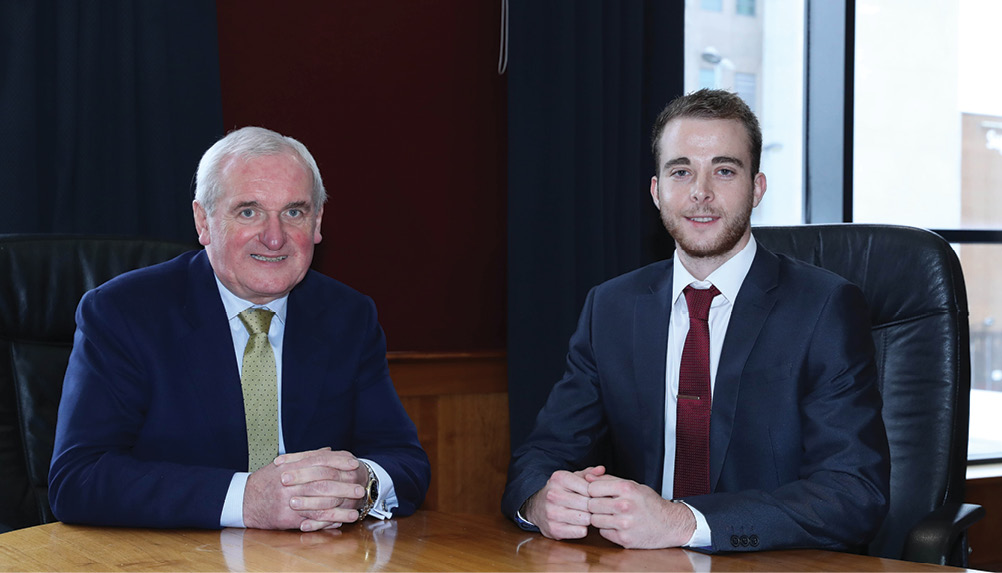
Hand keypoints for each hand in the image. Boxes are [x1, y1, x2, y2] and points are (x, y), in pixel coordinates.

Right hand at [243, 447, 365, 530]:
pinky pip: (310, 519)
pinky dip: (327, 521)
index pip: (319, 461)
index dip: (338, 461)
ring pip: (319, 503)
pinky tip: (340, 521)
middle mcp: (290, 482)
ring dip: (340, 507)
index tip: (353, 463)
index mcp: (290, 466)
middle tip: (360, 487)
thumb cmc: (265, 481)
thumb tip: (329, 449)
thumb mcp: (283, 463)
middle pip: (323, 482)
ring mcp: (288, 500)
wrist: (243, 500)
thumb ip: (307, 456)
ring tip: (356, 508)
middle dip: (344, 485)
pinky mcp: (287, 517)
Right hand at [523, 466, 605, 539]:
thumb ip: (589, 473)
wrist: (536, 508)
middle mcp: (553, 495)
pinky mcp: (554, 529)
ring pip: (585, 519)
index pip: (589, 488)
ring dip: (589, 518)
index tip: (598, 497)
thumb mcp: (572, 478)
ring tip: (586, 515)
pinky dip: (583, 529)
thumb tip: (601, 470)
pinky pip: (580, 531)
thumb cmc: (560, 491)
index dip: (597, 494)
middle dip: (594, 507)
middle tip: (594, 508)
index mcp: (559, 479)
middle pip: (588, 504)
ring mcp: (552, 513)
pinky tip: (579, 524)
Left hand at [585, 473, 695, 548]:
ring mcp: (624, 524)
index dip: (592, 490)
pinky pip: (603, 532)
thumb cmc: (649, 503)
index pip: (592, 488)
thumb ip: (608, 480)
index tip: (596, 493)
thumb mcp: (632, 485)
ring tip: (609, 514)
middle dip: (593, 504)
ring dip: (599, 517)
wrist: (669, 524)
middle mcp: (625, 506)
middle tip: (601, 505)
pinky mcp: (624, 539)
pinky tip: (616, 525)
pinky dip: (607, 529)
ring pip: (594, 520)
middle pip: (591, 504)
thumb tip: (586, 477)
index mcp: (627, 489)